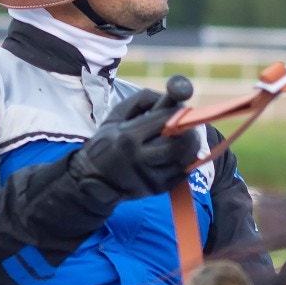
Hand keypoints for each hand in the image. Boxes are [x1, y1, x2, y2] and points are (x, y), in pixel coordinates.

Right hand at [68, 87, 199, 201]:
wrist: (92, 179)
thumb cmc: (108, 141)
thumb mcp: (117, 115)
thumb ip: (144, 100)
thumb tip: (173, 95)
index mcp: (127, 136)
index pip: (165, 121)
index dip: (180, 113)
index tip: (184, 109)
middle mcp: (138, 159)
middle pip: (178, 144)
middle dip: (190, 131)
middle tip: (193, 125)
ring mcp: (148, 177)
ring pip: (183, 160)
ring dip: (193, 146)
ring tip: (190, 137)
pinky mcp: (156, 189)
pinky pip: (182, 174)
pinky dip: (188, 161)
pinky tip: (183, 153)